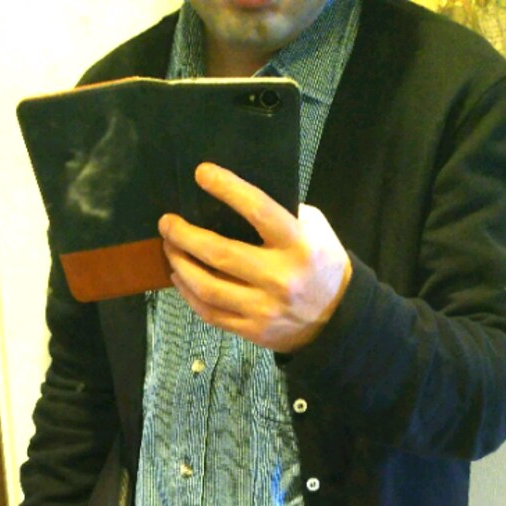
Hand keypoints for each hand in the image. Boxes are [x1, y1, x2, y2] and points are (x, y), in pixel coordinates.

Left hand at [158, 162, 352, 354]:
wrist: (338, 319)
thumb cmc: (321, 264)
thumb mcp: (315, 230)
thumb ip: (282, 213)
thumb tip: (236, 197)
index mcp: (298, 245)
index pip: (258, 210)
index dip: (228, 189)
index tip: (201, 174)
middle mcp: (279, 278)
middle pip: (220, 254)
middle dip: (185, 236)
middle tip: (167, 223)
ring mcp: (264, 309)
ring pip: (208, 287)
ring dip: (181, 265)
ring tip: (170, 249)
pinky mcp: (253, 331)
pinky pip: (210, 313)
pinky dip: (189, 294)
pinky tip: (180, 278)